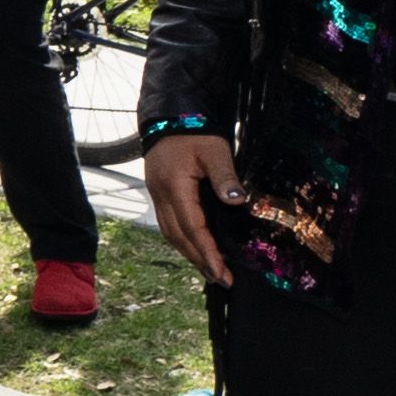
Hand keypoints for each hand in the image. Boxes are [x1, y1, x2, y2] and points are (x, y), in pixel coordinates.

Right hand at [143, 130, 237, 283]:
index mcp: (175, 187)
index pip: (193, 228)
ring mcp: (157, 196)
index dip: (207, 252)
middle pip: (178, 237)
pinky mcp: (159, 194)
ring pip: (171, 234)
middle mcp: (161, 196)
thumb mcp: (215, 151)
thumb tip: (238, 202)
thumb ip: (225, 177)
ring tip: (209, 270)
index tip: (222, 272)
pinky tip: (195, 247)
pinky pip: (169, 225)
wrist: (171, 117)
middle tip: (220, 279)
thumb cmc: (195, 132)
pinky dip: (183, 241)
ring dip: (189, 254)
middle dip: (199, 260)